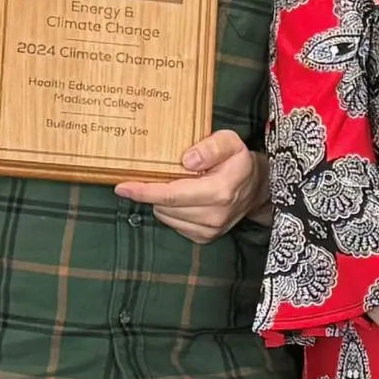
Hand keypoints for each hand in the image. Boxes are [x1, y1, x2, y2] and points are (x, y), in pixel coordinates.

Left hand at [115, 130, 267, 242]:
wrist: (256, 188)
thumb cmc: (238, 161)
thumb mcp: (230, 141)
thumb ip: (211, 147)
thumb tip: (188, 160)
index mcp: (220, 191)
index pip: (172, 195)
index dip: (145, 191)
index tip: (122, 187)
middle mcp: (215, 215)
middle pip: (165, 206)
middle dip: (152, 191)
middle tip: (153, 175)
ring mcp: (210, 229)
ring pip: (166, 216)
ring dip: (162, 201)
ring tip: (176, 184)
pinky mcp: (205, 237)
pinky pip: (174, 224)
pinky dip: (171, 210)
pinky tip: (182, 198)